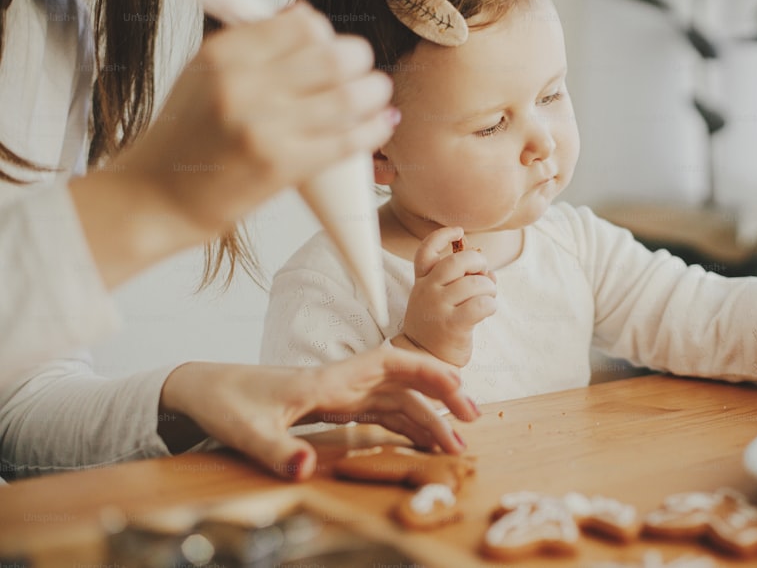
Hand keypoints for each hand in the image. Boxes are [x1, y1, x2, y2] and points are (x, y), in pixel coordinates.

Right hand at [72, 2, 398, 286]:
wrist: (158, 197)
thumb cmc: (187, 136)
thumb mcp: (206, 74)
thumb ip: (255, 45)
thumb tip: (306, 16)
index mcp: (224, 53)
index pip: (302, 24)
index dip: (326, 34)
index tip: (331, 48)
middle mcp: (243, 84)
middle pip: (333, 56)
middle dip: (360, 61)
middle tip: (364, 71)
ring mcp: (263, 126)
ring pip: (348, 97)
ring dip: (375, 93)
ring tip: (378, 95)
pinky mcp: (281, 166)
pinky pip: (346, 140)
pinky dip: (373, 130)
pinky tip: (382, 124)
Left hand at [158, 348, 480, 480]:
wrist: (205, 389)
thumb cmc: (226, 403)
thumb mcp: (246, 432)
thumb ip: (277, 450)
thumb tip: (306, 471)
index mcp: (328, 379)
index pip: (390, 363)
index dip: (427, 372)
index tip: (457, 387)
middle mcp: (342, 382)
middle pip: (404, 383)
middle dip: (441, 398)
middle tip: (472, 422)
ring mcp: (341, 394)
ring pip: (397, 401)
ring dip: (428, 418)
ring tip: (455, 445)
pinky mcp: (335, 408)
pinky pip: (381, 414)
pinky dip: (406, 426)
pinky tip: (421, 443)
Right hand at [395, 226, 496, 366]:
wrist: (425, 359)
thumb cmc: (437, 325)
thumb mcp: (438, 299)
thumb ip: (460, 281)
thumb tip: (489, 272)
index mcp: (422, 281)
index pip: (426, 250)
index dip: (443, 235)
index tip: (459, 231)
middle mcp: (427, 290)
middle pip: (458, 261)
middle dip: (479, 262)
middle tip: (484, 273)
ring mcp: (438, 307)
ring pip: (475, 283)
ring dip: (490, 287)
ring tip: (489, 296)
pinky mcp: (452, 324)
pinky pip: (481, 304)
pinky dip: (491, 304)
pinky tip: (488, 310)